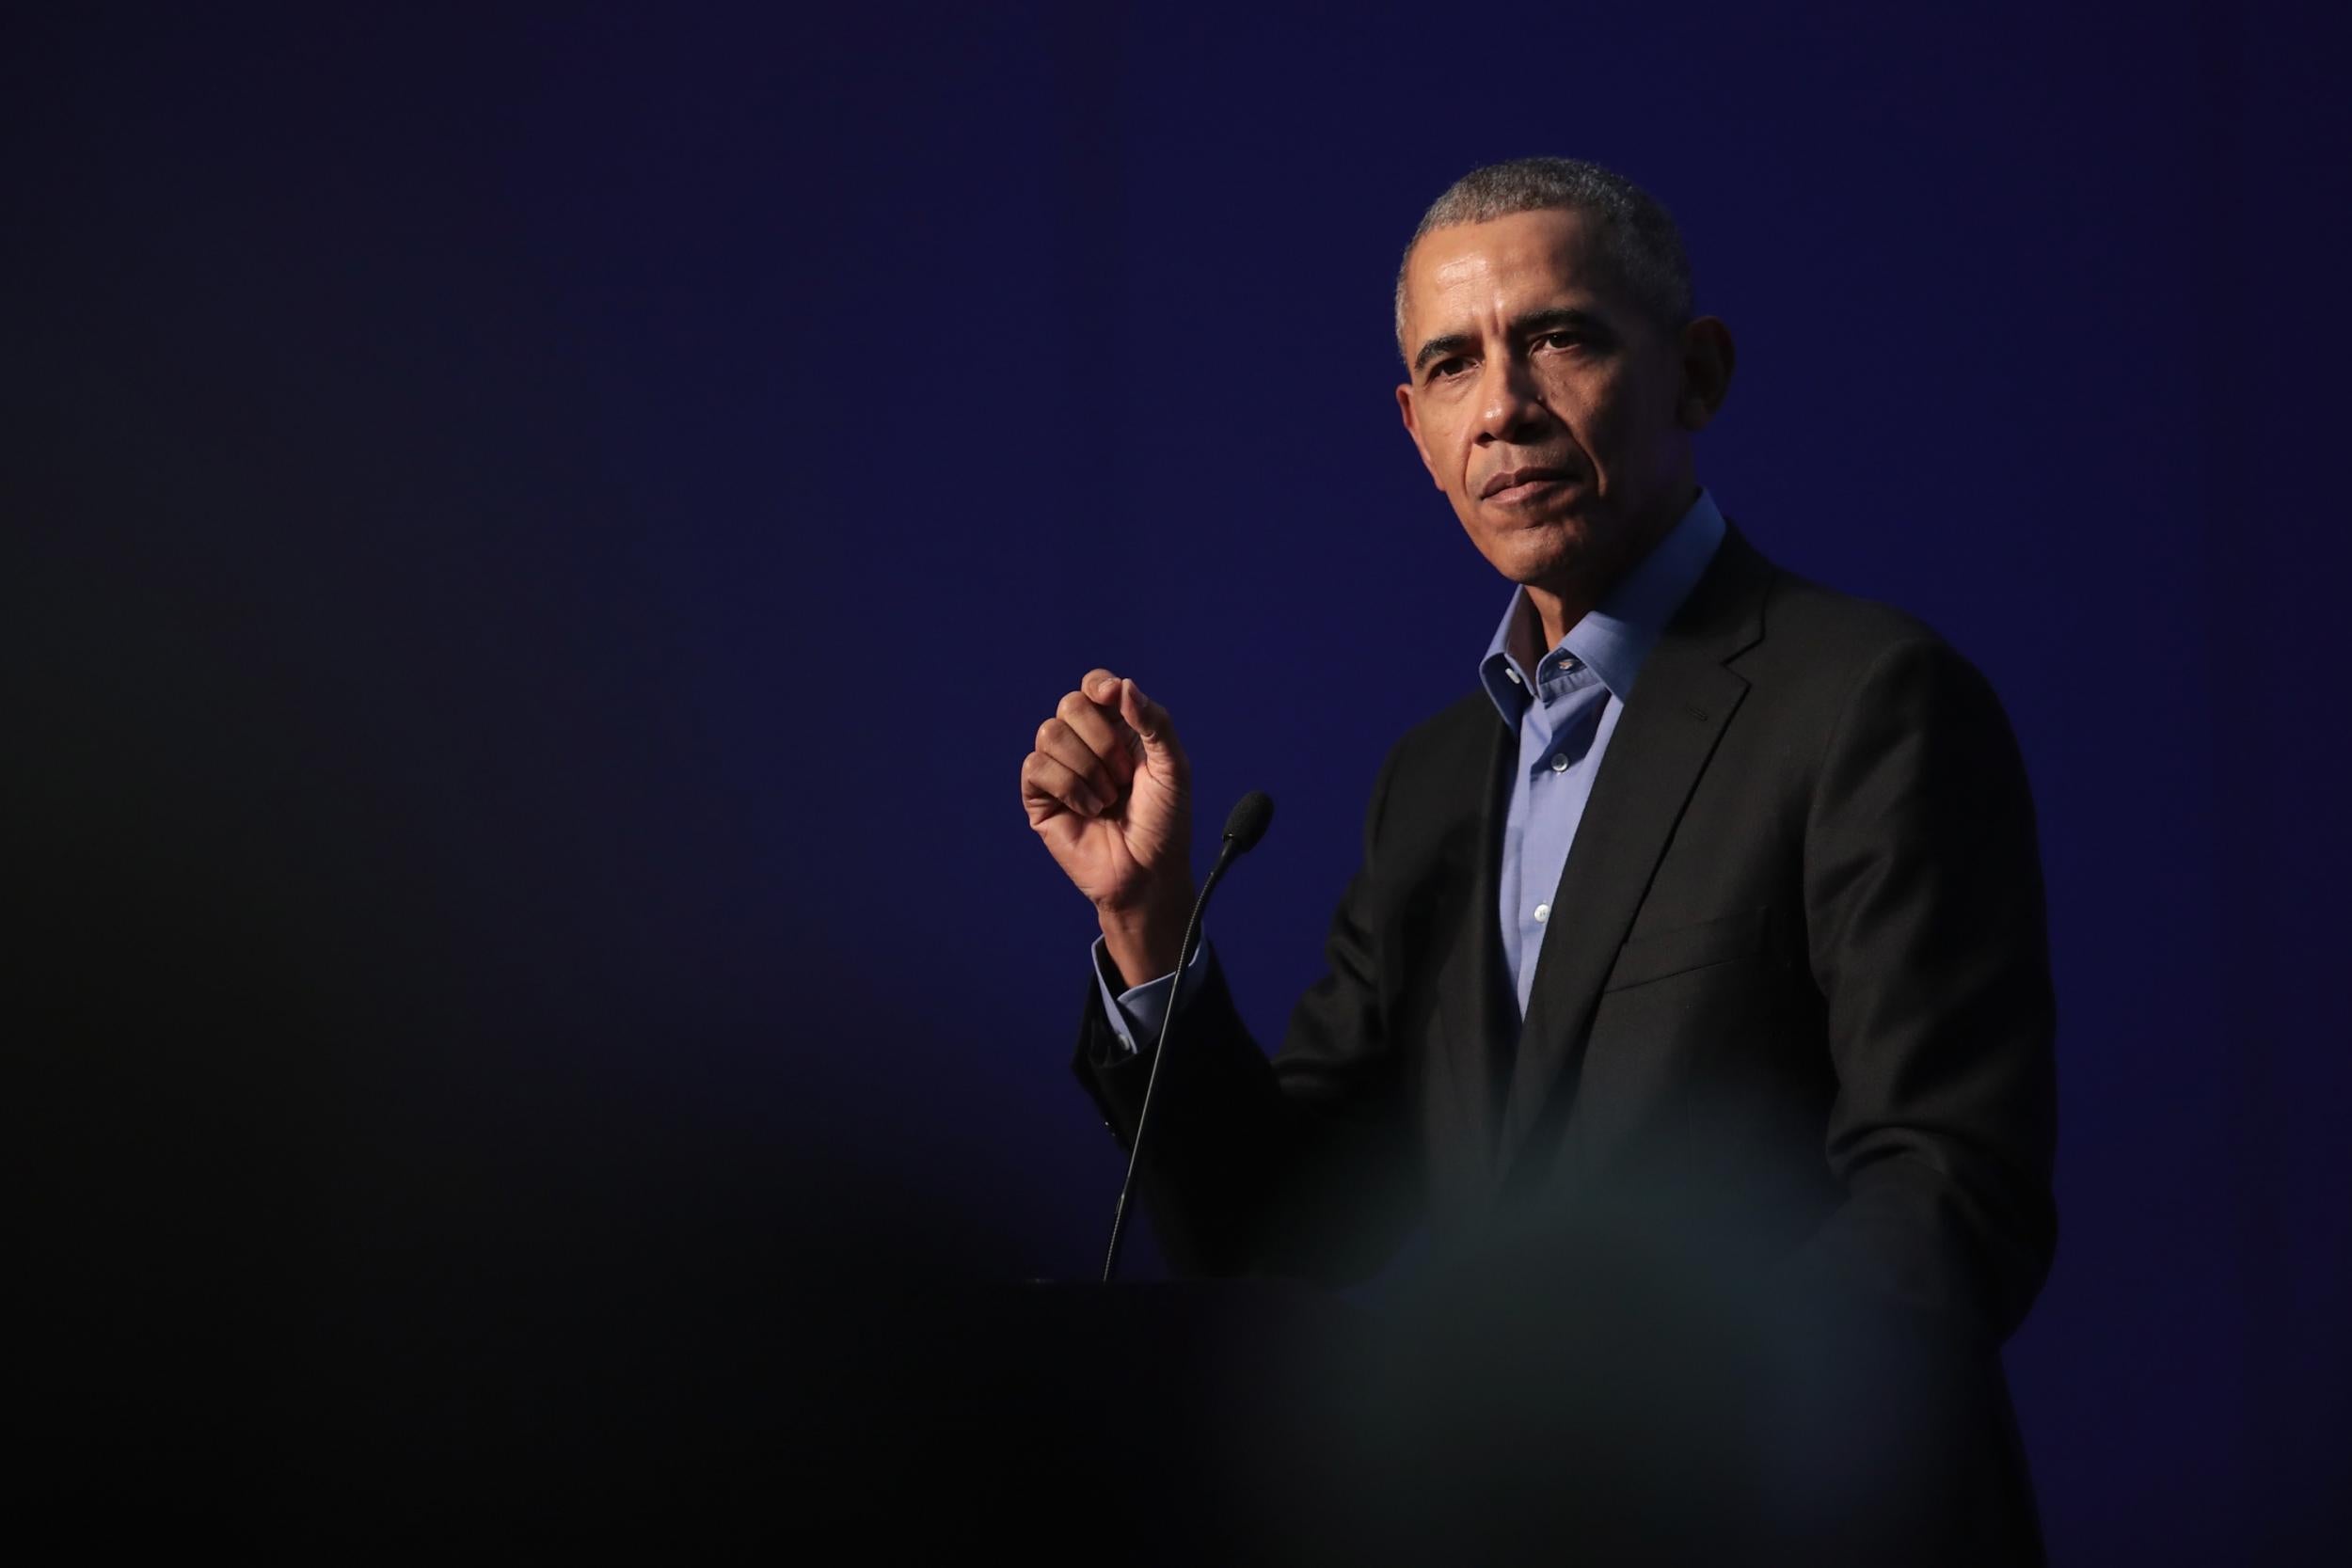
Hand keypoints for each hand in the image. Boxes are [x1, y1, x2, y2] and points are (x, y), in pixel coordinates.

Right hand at [1021, 669, 1194, 978]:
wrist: (1149, 873)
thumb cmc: (1165, 822)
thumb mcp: (1174, 767)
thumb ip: (1155, 722)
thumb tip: (1122, 686)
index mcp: (1118, 730)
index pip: (1094, 686)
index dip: (1099, 686)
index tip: (1112, 699)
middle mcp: (1084, 744)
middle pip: (1070, 704)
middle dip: (1102, 739)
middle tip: (1123, 775)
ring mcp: (1060, 769)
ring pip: (1050, 733)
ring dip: (1088, 768)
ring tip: (1108, 799)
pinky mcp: (1040, 797)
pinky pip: (1036, 766)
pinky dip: (1069, 787)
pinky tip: (1088, 810)